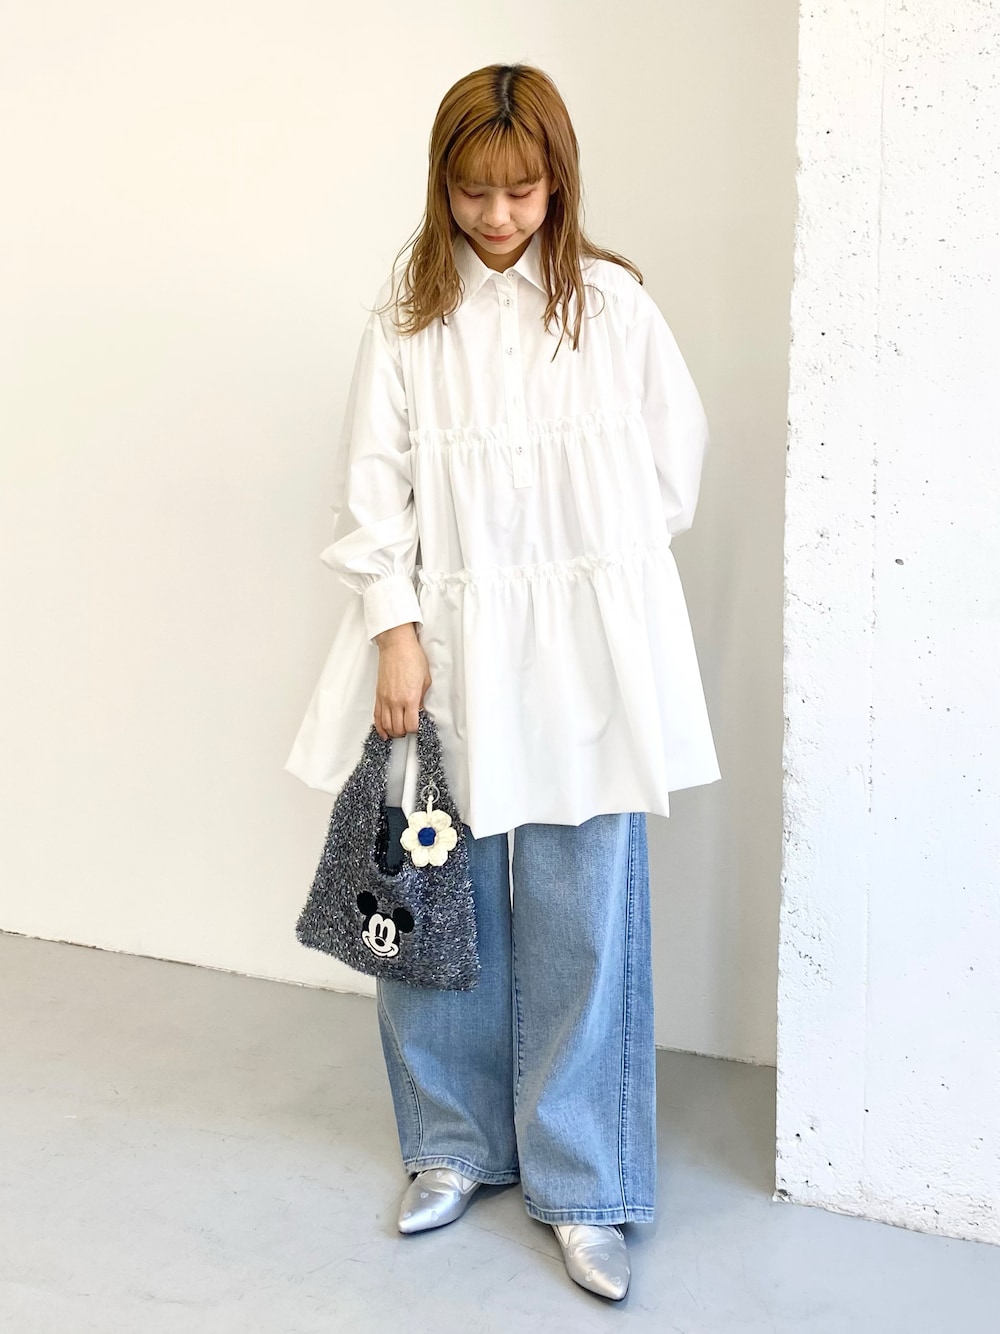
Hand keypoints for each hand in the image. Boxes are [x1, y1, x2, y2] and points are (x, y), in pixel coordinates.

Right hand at [372, 623, 430, 739]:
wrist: (396, 645)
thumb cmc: (411, 657)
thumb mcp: (425, 679)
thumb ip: (422, 697)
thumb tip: (419, 708)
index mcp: (410, 698)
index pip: (411, 725)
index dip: (415, 730)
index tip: (418, 727)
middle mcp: (396, 701)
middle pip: (398, 728)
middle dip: (404, 732)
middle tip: (409, 730)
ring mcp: (385, 699)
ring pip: (386, 725)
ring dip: (393, 732)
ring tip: (398, 732)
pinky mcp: (378, 695)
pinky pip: (377, 716)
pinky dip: (380, 727)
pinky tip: (383, 732)